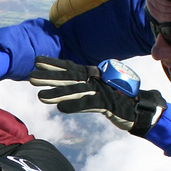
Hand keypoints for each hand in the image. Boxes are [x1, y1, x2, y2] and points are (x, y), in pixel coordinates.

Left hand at [29, 57, 166, 134]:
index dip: (53, 64)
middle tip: (30, 77)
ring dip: (57, 93)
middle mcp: (95, 80)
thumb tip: (62, 99)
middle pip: (69, 78)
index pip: (70, 68)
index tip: (36, 61)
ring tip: (40, 97)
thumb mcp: (97, 93)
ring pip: (75, 91)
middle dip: (49, 77)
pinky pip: (89, 104)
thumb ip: (82, 93)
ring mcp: (101, 91)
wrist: (140, 108)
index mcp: (92, 76)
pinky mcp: (108, 103)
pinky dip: (75, 106)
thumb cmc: (118, 100)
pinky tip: (60, 108)